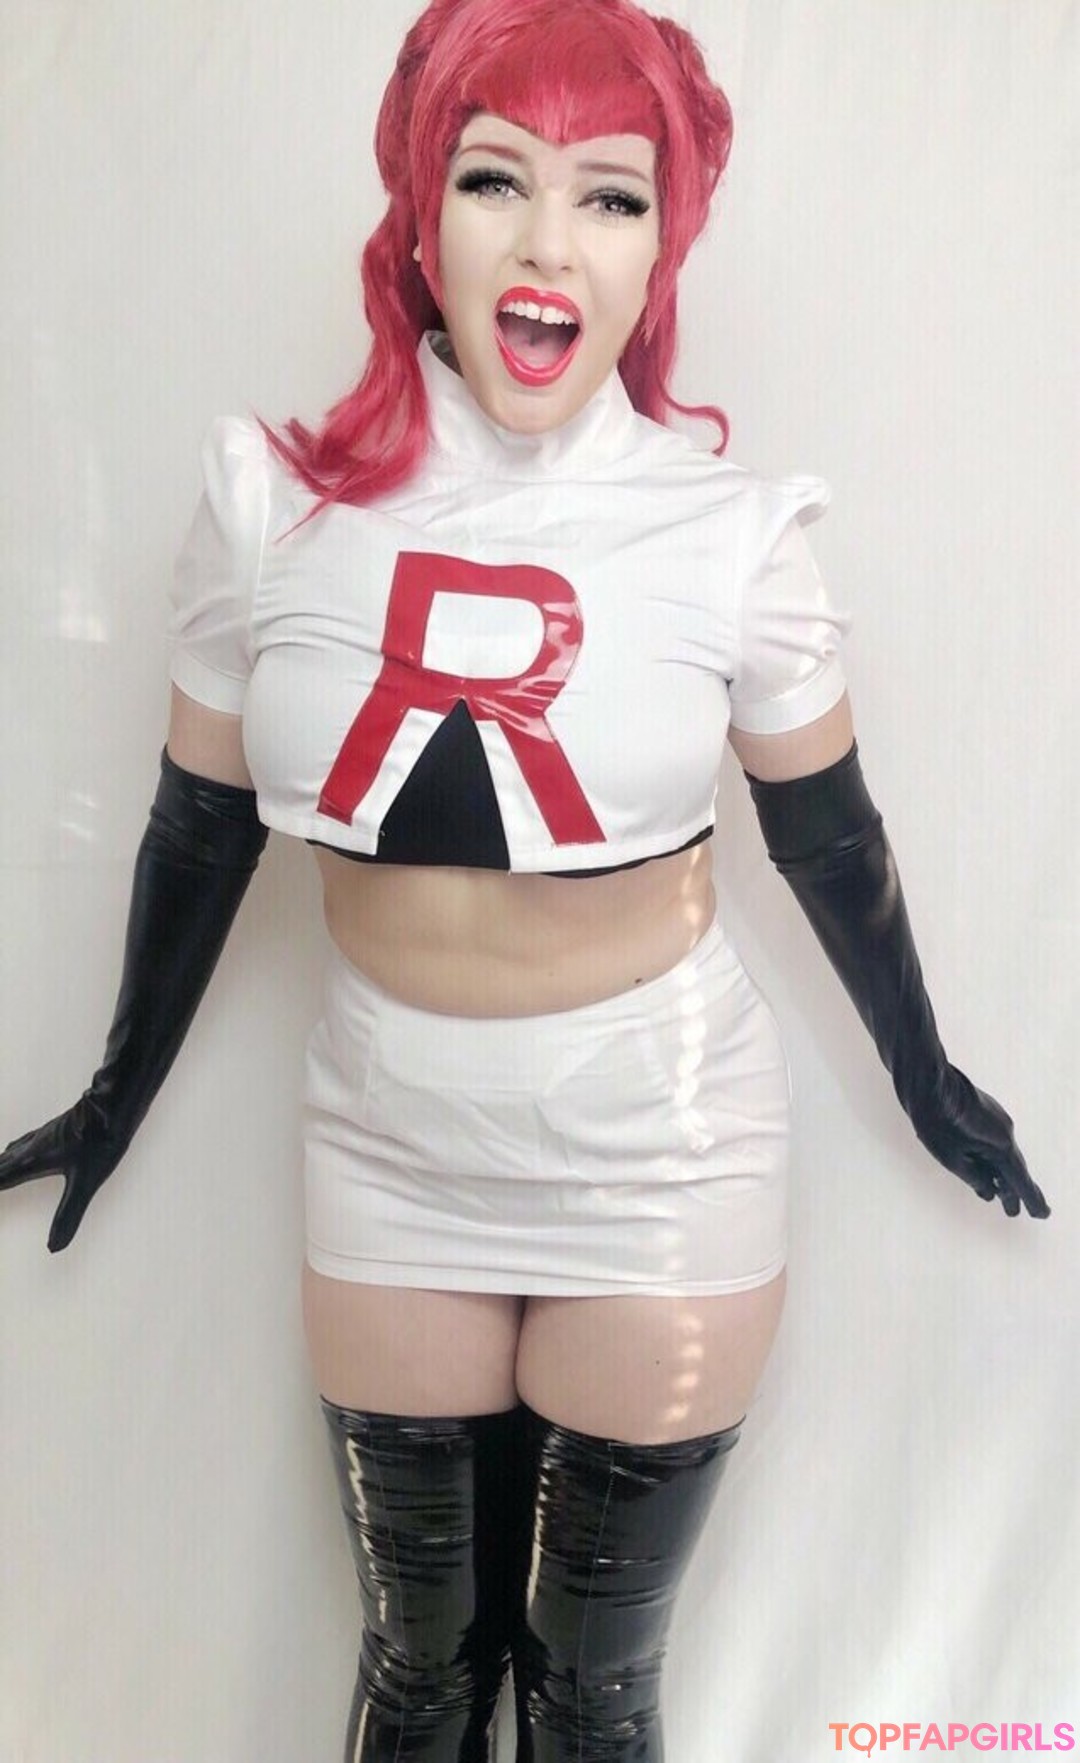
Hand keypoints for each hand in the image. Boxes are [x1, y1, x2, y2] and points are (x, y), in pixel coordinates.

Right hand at [0, 1094, 126, 1252]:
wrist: (115, 1104)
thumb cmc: (102, 1142)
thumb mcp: (86, 1183)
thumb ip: (68, 1215)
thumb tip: (53, 1248)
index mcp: (33, 1160)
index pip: (0, 1178)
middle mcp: (33, 1146)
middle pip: (2, 1164)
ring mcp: (45, 1135)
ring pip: (12, 1151)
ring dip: (0, 1162)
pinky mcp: (56, 1128)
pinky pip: (25, 1141)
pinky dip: (14, 1150)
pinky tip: (20, 1146)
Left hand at [912, 1065, 1048, 1218]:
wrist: (927, 1081)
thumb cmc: (936, 1120)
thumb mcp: (952, 1159)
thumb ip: (974, 1178)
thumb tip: (989, 1191)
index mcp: (1001, 1145)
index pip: (1019, 1180)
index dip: (1030, 1199)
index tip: (1041, 1214)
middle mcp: (1005, 1131)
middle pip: (1012, 1167)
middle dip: (1012, 1191)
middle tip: (1013, 1212)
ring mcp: (996, 1119)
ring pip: (1001, 1154)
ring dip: (999, 1175)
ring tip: (999, 1196)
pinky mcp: (984, 1112)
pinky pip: (992, 1141)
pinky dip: (990, 1159)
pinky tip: (983, 1169)